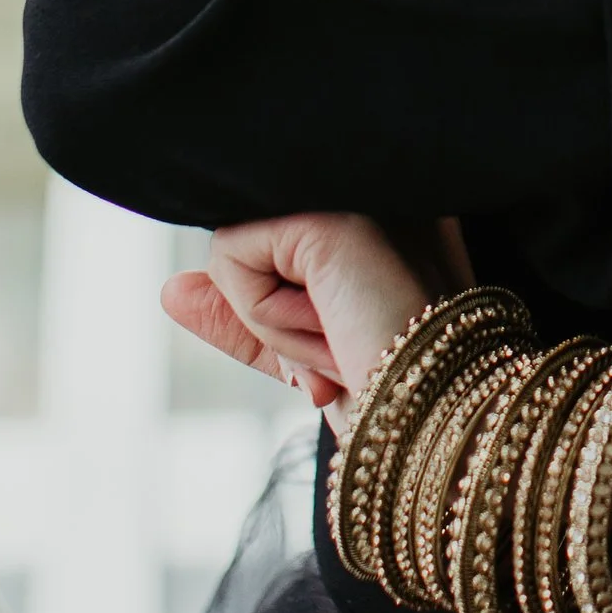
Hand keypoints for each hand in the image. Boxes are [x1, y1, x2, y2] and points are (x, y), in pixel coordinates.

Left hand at [160, 212, 473, 416]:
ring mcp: (353, 190)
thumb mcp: (304, 357)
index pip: (280, 241)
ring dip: (271, 322)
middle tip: (341, 350)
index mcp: (388, 210)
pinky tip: (329, 328)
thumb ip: (244, 319)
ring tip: (341, 342)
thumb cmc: (393, 400)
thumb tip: (172, 290)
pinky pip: (230, 258)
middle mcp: (375, 185)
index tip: (344, 349)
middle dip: (272, 314)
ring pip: (234, 251)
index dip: (282, 307)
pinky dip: (264, 316)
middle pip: (251, 243)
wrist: (439, 427)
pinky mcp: (324, 211)